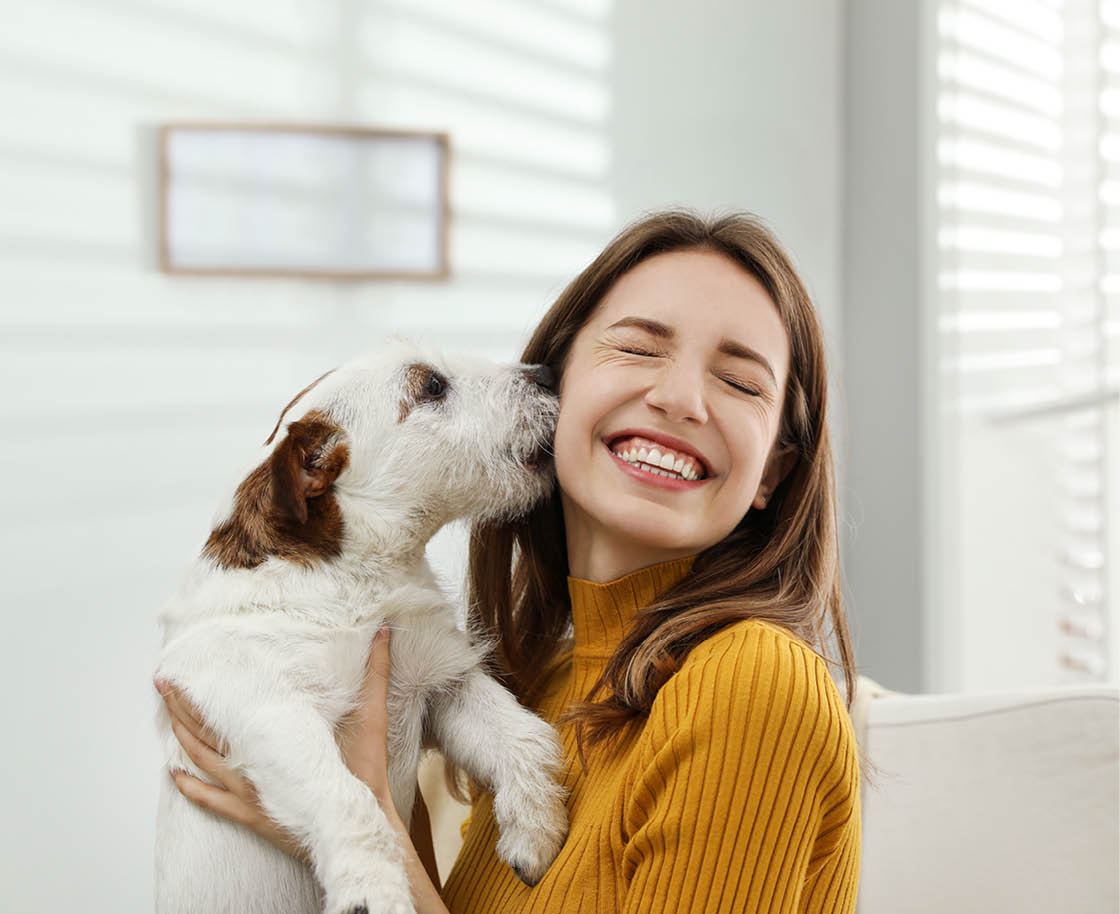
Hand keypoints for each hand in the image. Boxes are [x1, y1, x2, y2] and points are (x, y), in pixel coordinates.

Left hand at [157, 630, 448, 911]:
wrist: (358, 822)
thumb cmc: (363, 769)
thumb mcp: (372, 714)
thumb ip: (376, 672)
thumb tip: (384, 632)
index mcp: (274, 737)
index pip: (227, 708)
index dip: (201, 690)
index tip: (182, 670)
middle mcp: (253, 762)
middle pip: (205, 732)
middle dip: (181, 706)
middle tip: (163, 685)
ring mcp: (247, 790)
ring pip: (202, 762)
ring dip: (181, 739)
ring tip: (167, 717)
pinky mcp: (250, 814)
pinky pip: (210, 800)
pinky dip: (189, 787)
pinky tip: (174, 775)